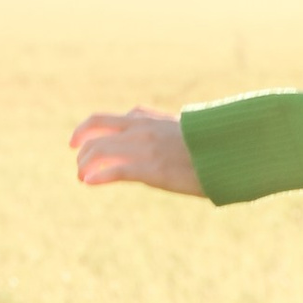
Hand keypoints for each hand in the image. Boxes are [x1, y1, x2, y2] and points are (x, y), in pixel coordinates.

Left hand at [70, 107, 205, 197]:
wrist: (228, 150)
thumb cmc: (207, 142)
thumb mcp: (176, 125)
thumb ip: (155, 124)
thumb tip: (142, 123)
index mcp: (146, 119)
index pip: (104, 120)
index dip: (84, 130)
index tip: (75, 143)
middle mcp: (140, 130)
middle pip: (95, 134)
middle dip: (81, 151)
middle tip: (79, 166)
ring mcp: (144, 148)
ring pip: (100, 151)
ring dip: (85, 165)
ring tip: (82, 177)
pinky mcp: (151, 168)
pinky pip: (115, 170)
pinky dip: (98, 176)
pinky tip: (89, 182)